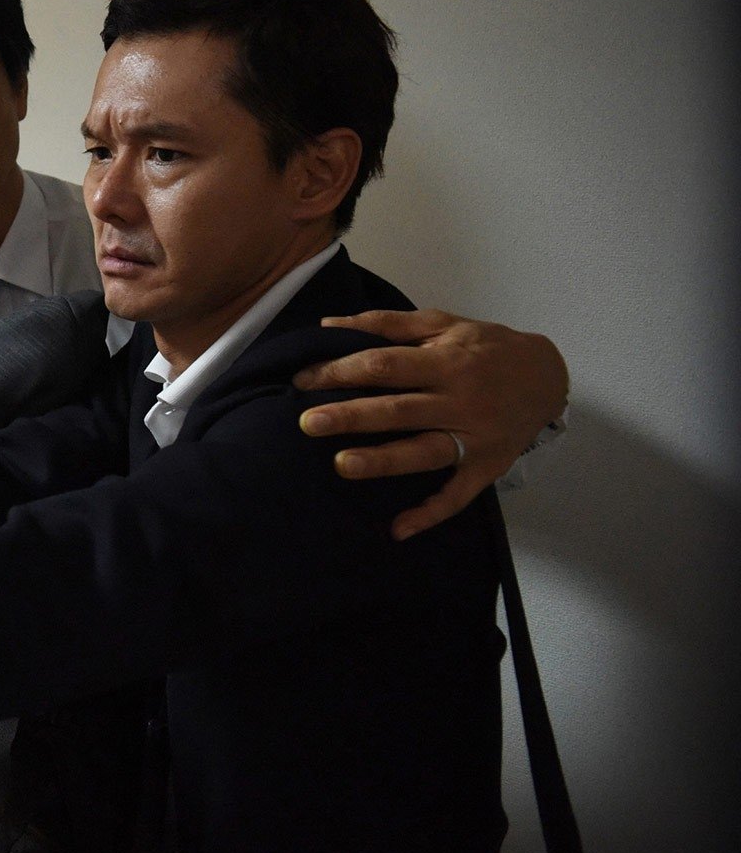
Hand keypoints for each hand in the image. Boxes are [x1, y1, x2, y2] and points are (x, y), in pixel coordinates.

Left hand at [293, 308, 566, 539]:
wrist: (549, 376)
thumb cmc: (487, 347)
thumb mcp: (443, 323)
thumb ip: (387, 324)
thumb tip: (330, 323)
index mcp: (447, 362)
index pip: (386, 366)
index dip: (342, 372)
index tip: (303, 380)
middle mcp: (461, 401)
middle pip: (399, 410)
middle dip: (352, 416)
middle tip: (307, 423)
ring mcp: (474, 438)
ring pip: (424, 452)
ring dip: (383, 461)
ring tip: (342, 465)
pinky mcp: (486, 467)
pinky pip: (458, 495)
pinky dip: (430, 513)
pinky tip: (397, 529)